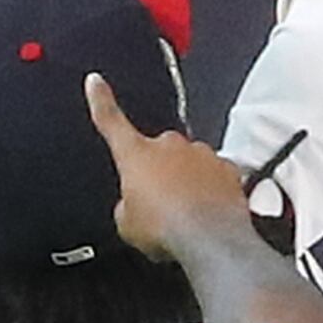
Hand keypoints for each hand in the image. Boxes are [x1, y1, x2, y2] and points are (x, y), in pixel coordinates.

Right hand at [87, 76, 269, 265]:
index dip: (101, 100)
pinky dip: (210, 190)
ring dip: (185, 182)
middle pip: (158, 152)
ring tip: (184, 215)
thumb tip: (136, 203)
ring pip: (188, 163)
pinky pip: (214, 175)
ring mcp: (201, 154)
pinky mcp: (226, 168)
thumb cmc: (166, 229)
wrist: (209, 240)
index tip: (96, 82)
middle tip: (159, 205)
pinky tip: (206, 214)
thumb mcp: (126, 224)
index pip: (111, 121)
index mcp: (135, 154)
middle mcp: (169, 146)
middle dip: (158, 173)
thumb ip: (127, 204)